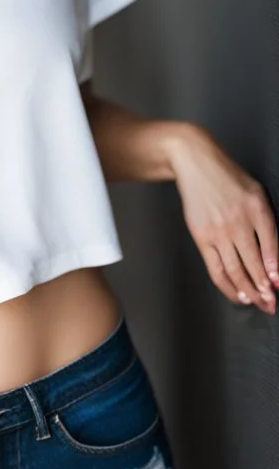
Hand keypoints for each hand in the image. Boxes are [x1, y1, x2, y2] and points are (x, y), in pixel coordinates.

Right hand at [167, 123, 277, 312]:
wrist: (196, 165)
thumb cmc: (227, 177)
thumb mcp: (256, 193)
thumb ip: (266, 222)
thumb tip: (273, 255)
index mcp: (257, 209)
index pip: (272, 248)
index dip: (276, 271)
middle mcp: (239, 222)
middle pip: (255, 264)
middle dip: (265, 289)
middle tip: (271, 303)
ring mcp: (219, 231)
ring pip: (236, 270)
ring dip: (248, 291)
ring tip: (257, 303)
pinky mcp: (202, 237)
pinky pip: (216, 268)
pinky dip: (227, 285)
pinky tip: (236, 293)